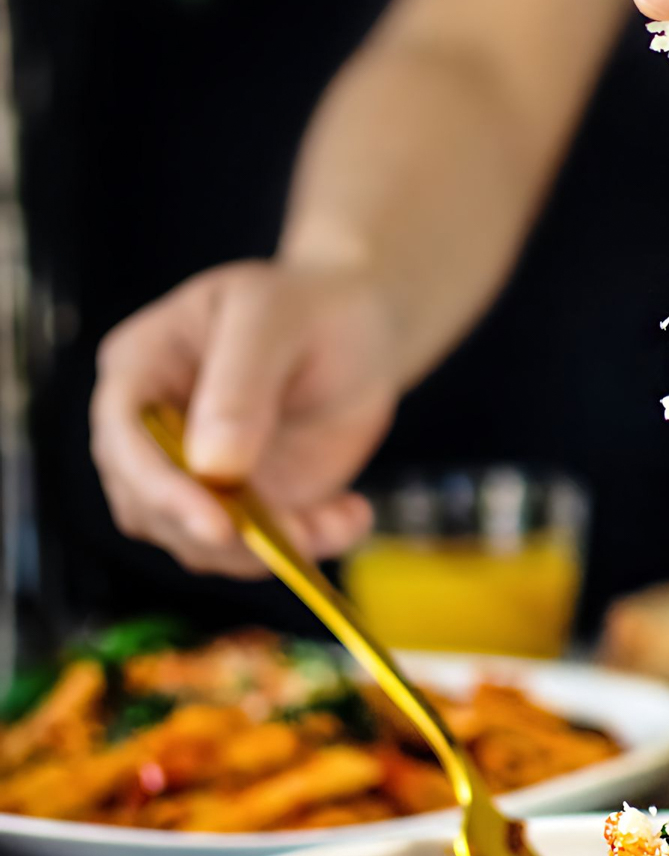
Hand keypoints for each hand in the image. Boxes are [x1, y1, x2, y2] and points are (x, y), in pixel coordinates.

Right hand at [91, 261, 405, 575]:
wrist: (360, 328)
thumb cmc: (308, 305)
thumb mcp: (273, 318)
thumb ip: (241, 383)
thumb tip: (213, 467)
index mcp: (141, 367)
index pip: (122, 437)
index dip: (160, 487)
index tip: (217, 525)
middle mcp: (153, 431)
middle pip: (149, 506)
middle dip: (220, 534)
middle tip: (301, 533)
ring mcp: (194, 476)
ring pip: (199, 544)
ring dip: (268, 549)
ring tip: (342, 516)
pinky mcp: (240, 507)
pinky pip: (255, 551)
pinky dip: (304, 548)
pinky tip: (350, 514)